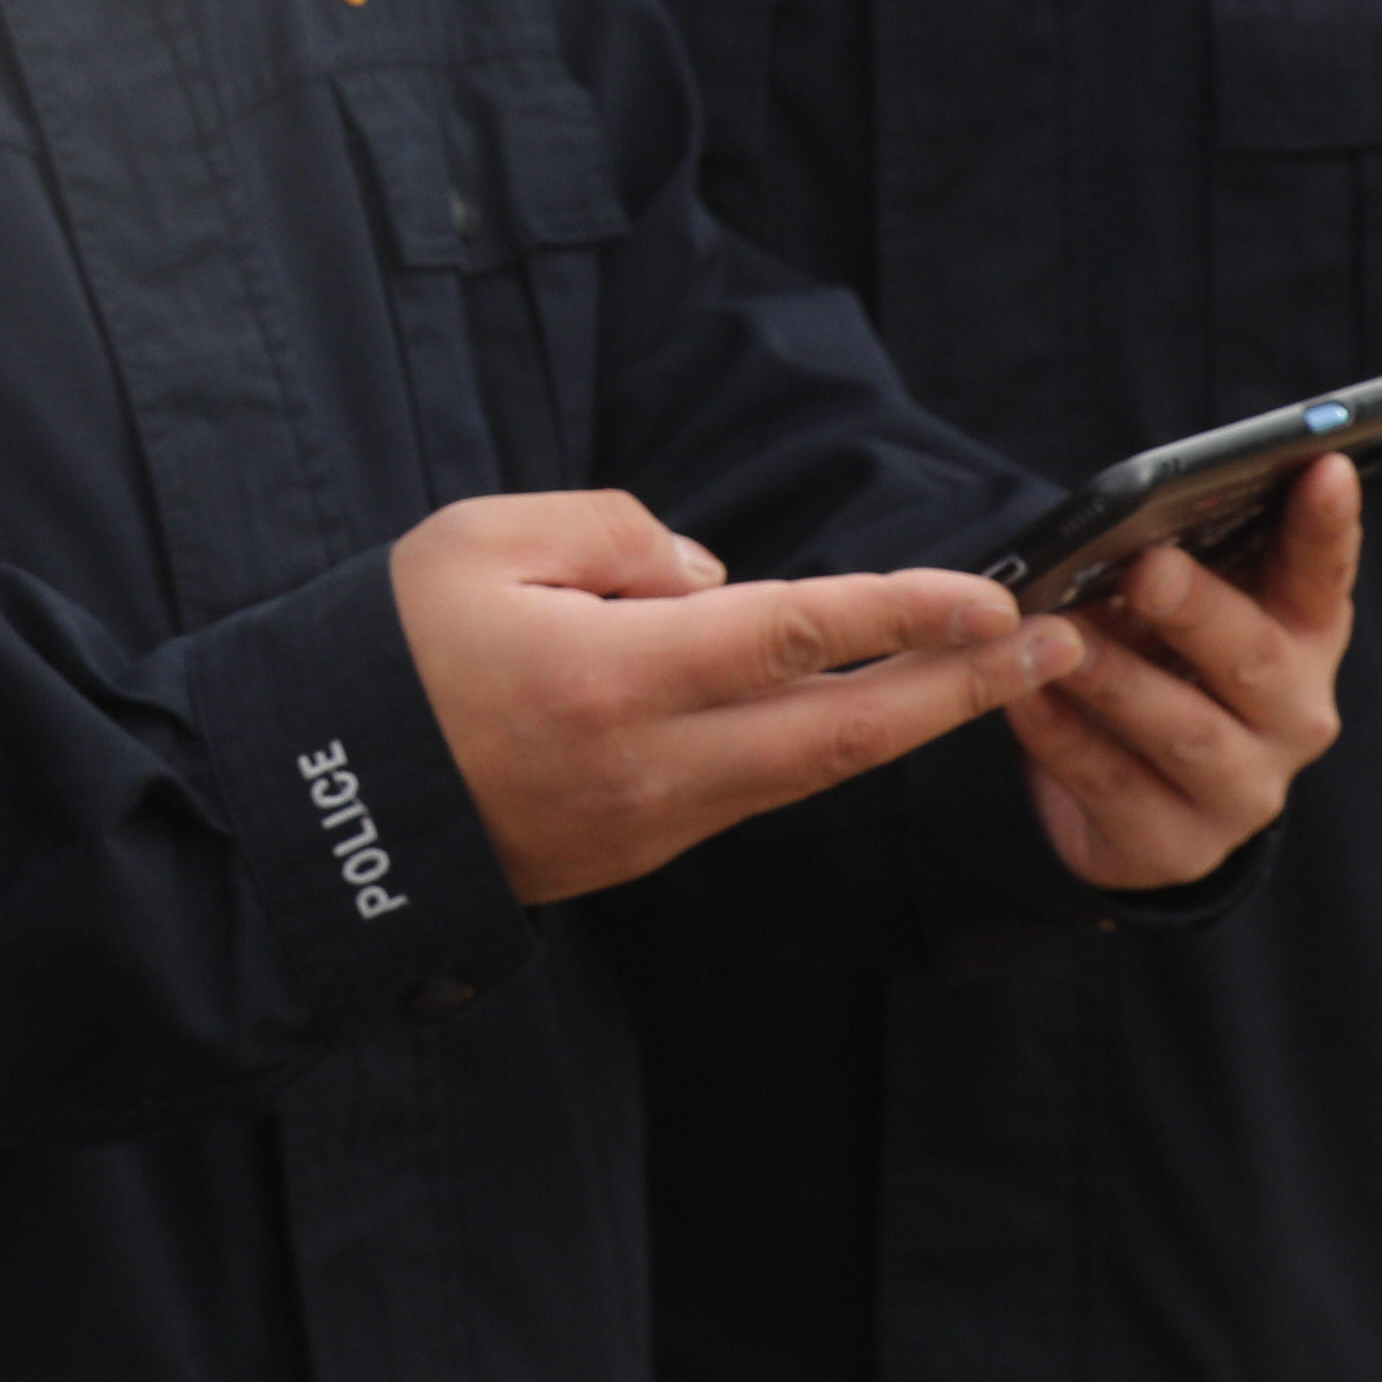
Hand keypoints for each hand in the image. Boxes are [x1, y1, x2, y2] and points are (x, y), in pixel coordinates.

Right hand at [391, 491, 1070, 906]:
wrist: (324, 811)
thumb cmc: (389, 655)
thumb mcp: (477, 541)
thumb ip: (612, 534)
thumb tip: (713, 576)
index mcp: (616, 676)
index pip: (794, 634)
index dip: (903, 612)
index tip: (991, 595)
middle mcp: (657, 762)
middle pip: (844, 729)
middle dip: (961, 690)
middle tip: (1057, 648)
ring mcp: (658, 820)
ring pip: (816, 769)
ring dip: (914, 721)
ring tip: (997, 677)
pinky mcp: (647, 847)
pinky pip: (760, 787)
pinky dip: (833, 747)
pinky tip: (875, 708)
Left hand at [1006, 453, 1360, 889]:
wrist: (1142, 809)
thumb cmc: (1165, 669)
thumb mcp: (1188, 614)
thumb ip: (1185, 562)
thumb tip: (1139, 511)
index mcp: (1304, 639)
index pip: (1323, 576)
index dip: (1326, 525)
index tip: (1323, 465)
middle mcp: (1294, 715)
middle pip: (1254, 658)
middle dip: (1198, 609)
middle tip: (1146, 566)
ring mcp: (1244, 790)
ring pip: (1184, 730)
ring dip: (1119, 678)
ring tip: (1062, 635)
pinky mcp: (1178, 846)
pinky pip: (1113, 784)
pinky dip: (1063, 736)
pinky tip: (1022, 697)